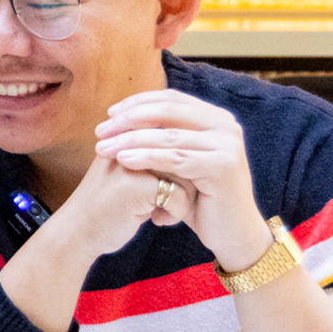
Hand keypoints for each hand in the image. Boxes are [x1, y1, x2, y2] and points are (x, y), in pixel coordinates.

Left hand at [95, 89, 272, 268]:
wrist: (232, 232)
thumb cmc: (200, 199)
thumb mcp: (180, 163)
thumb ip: (162, 138)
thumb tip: (122, 116)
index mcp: (216, 118)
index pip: (171, 98)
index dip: (137, 103)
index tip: (109, 114)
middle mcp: (226, 126)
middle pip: (168, 112)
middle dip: (129, 119)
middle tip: (100, 131)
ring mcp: (227, 144)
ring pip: (169, 135)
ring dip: (131, 140)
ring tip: (103, 148)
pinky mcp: (222, 166)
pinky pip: (175, 158)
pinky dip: (146, 157)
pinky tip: (123, 160)